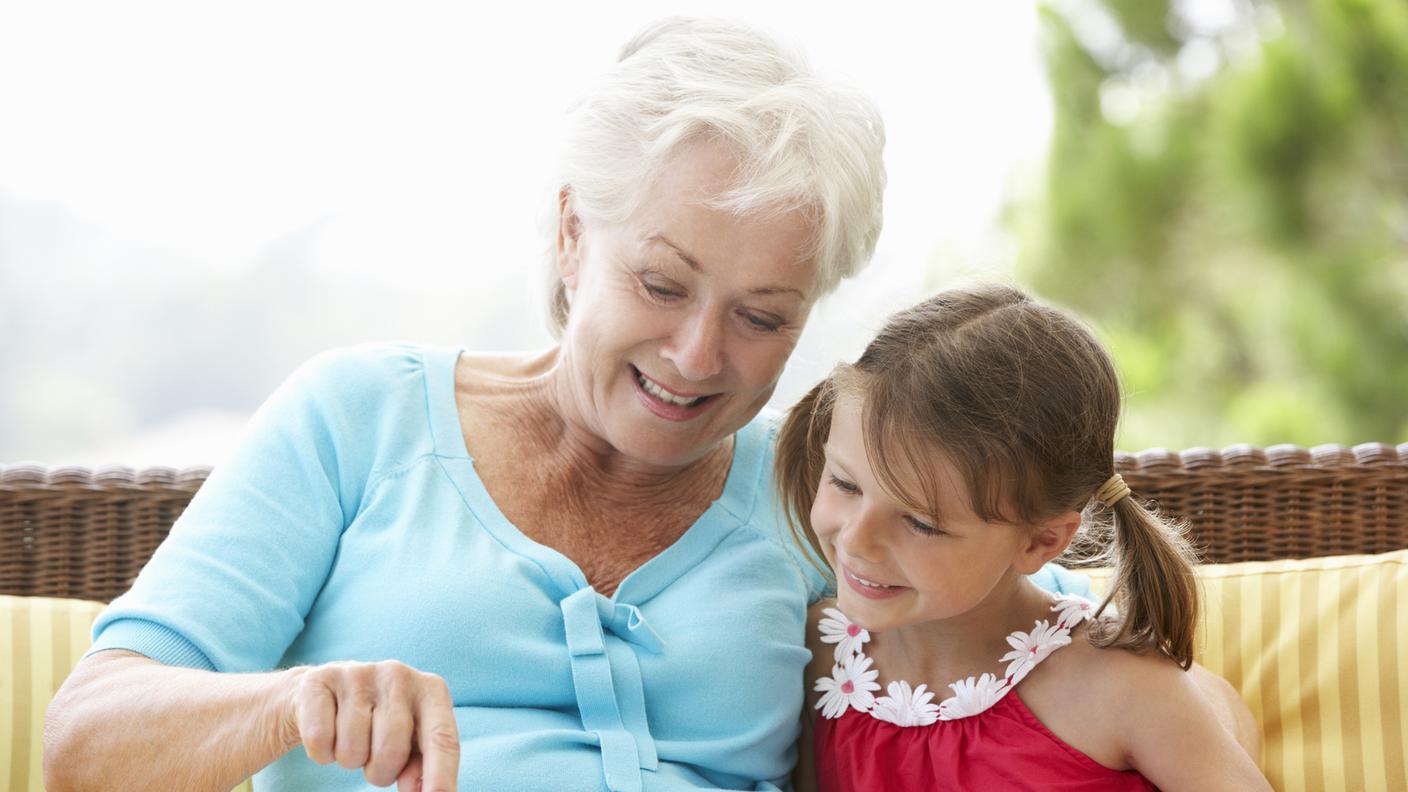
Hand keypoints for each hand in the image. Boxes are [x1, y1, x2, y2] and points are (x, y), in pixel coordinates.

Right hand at [283, 660, 459, 790]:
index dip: (441, 775)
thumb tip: (422, 790)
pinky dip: (322, 751)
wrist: (326, 694)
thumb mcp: (410, 739)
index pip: (442, 738)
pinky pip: (320, 740)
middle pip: (392, 749)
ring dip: (350, 760)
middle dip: (381, 772)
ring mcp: (357, 673)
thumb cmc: (380, 723)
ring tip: (353, 739)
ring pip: (353, 749)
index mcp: (431, 690)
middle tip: (374, 760)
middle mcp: (398, 674)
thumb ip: (422, 765)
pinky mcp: (319, 680)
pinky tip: (329, 731)